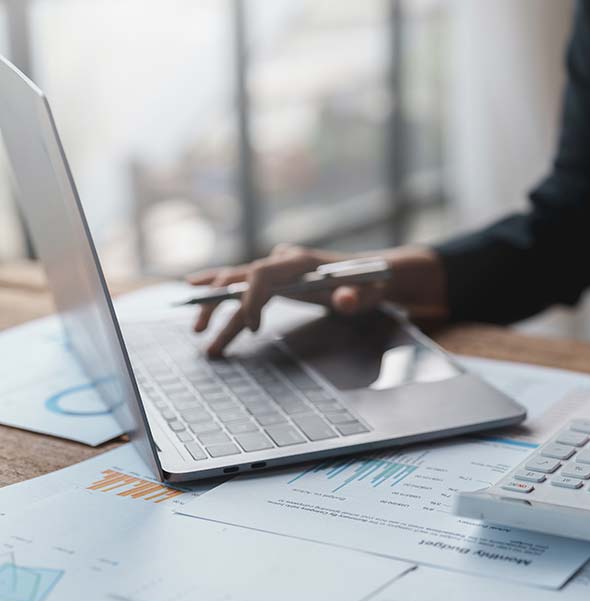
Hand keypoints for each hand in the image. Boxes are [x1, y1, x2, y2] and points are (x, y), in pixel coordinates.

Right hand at [187, 243, 446, 356]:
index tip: (252, 327)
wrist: (373, 273)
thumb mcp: (367, 293)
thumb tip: (345, 299)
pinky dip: (220, 288)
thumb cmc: (370, 285)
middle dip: (218, 305)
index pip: (261, 274)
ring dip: (215, 306)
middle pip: (240, 278)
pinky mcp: (277, 277)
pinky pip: (243, 282)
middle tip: (201, 332)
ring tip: (198, 332)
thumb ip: (355, 296)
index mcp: (299, 261)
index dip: (251, 299)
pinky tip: (196, 292)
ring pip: (237, 284)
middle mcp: (283, 259)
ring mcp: (278, 266)